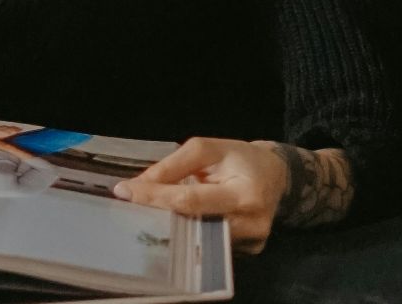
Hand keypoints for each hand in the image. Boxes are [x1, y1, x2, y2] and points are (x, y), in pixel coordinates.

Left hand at [111, 137, 287, 253]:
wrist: (276, 176)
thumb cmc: (240, 159)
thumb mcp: (208, 149)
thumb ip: (173, 166)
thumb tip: (139, 184)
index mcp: (245, 193)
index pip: (191, 200)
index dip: (155, 197)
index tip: (124, 192)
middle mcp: (252, 224)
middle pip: (193, 225)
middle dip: (157, 216)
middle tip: (127, 208)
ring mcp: (250, 243)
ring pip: (198, 240)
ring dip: (169, 228)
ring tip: (145, 215)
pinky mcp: (247, 252)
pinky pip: (208, 244)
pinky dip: (187, 235)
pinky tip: (172, 225)